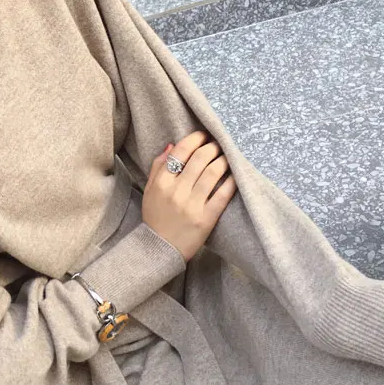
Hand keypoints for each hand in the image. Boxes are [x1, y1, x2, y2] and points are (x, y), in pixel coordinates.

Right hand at [141, 130, 236, 261]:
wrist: (159, 249)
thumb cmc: (155, 217)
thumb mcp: (149, 190)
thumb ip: (157, 167)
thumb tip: (171, 145)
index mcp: (161, 183)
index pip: (180, 152)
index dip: (195, 139)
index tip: (203, 135)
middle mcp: (176, 192)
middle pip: (200, 159)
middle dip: (212, 146)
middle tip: (217, 144)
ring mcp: (192, 205)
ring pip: (213, 173)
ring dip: (223, 160)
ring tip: (226, 156)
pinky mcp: (207, 218)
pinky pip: (222, 195)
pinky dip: (230, 181)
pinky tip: (234, 175)